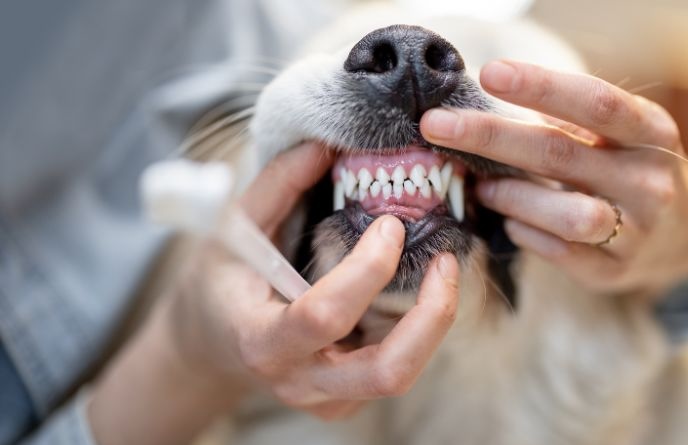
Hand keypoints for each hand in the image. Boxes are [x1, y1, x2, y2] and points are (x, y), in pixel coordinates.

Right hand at [89, 143, 458, 444]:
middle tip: (445, 262)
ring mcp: (328, 399)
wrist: (212, 344)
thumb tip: (324, 146)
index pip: (323, 316)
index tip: (390, 225)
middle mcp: (300, 381)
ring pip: (403, 374)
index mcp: (261, 340)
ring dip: (434, 322)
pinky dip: (419, 329)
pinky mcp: (348, 400)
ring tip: (442, 270)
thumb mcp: (234, 229)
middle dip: (431, 316)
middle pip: (387, 372)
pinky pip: (397, 368)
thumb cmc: (222, 283)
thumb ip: (277, 186)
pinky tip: (416, 290)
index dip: (367, 269)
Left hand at [420, 61, 687, 296]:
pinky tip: (510, 222)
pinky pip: (559, 253)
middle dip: (490, 137)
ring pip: (565, 214)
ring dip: (510, 197)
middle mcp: (650, 180)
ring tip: (481, 186)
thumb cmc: (629, 169)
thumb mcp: (618, 136)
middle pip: (560, 154)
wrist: (682, 237)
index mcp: (652, 132)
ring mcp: (637, 231)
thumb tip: (488, 101)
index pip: (595, 103)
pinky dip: (525, 234)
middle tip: (436, 126)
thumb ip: (568, 120)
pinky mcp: (615, 271)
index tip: (489, 73)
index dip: (541, 86)